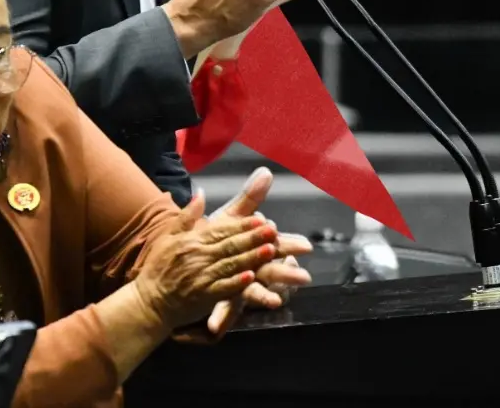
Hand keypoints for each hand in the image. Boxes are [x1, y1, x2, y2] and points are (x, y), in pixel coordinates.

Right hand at [132, 194, 278, 331]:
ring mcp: (202, 277)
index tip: (260, 218)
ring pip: (231, 265)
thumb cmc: (159, 267)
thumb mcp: (168, 236)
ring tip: (270, 250)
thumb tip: (201, 193)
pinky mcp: (205, 297)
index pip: (220, 230)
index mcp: (191, 241)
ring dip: (251, 257)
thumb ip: (187, 216)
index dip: (241, 224)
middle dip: (253, 238)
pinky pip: (224, 288)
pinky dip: (237, 282)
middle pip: (230, 245)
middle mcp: (198, 256)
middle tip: (273, 230)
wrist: (149, 301)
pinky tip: (252, 277)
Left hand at [203, 168, 313, 336]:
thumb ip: (250, 196)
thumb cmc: (220, 237)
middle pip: (272, 271)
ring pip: (253, 295)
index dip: (290, 244)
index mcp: (255, 248)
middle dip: (286, 274)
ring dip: (260, 299)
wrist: (194, 257)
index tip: (305, 245)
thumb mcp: (233, 216)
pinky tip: (213, 328)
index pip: (277, 245)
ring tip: (271, 304)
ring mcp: (240, 287)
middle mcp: (252, 269)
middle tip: (303, 278)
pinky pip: (223, 312)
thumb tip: (265, 172)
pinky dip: (220, 319)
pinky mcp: (224, 300)